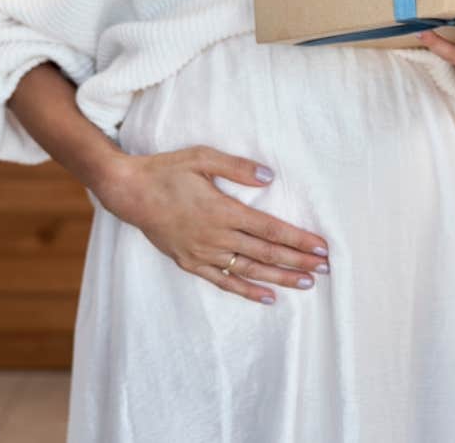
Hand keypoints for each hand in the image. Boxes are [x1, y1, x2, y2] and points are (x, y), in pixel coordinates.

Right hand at [98, 146, 329, 304]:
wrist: (129, 192)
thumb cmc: (167, 170)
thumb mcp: (202, 158)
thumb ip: (237, 167)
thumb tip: (270, 176)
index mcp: (224, 210)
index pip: (271, 230)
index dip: (299, 240)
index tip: (322, 247)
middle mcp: (217, 236)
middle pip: (266, 253)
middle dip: (298, 262)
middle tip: (326, 270)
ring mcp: (203, 253)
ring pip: (250, 270)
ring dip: (280, 278)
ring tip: (307, 284)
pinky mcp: (190, 262)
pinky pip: (224, 281)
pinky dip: (247, 290)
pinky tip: (267, 297)